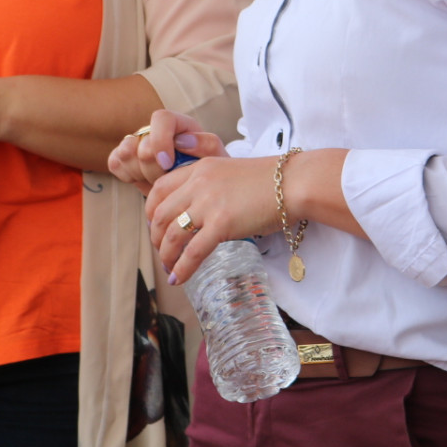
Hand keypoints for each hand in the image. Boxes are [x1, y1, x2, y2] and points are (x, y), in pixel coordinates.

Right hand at [108, 108, 223, 197]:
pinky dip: (126, 175)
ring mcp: (138, 143)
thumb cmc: (209, 171)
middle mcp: (155, 130)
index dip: (160, 140)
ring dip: (140, 173)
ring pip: (125, 153)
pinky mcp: (125, 158)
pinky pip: (114, 163)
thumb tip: (183, 140)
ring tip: (157, 181)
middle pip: (141, 143)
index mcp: (178, 124)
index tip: (168, 164)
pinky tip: (143, 181)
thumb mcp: (217, 159)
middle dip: (154, 168)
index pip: (160, 118)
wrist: (196, 189)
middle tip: (167, 180)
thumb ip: (207, 144)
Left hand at [146, 154, 281, 283]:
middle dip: (156, 238)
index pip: (160, 188)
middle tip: (162, 251)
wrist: (294, 182)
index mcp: (201, 168)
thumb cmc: (272, 180)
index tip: (156, 227)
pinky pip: (193, 252)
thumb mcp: (232, 172)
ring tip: (169, 268)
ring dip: (166, 256)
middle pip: (161, 214)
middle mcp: (200, 183)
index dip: (151, 212)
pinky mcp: (222, 224)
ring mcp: (209, 203)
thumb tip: (202, 210)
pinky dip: (182, 268)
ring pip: (172, 235)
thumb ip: (212, 185)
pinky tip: (179, 278)